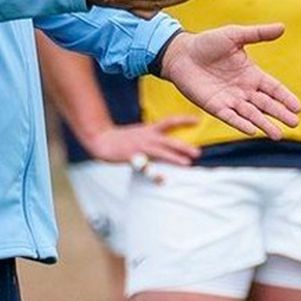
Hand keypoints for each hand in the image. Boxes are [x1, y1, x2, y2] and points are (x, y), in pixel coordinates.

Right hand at [84, 116, 199, 170]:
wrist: (102, 139)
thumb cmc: (122, 139)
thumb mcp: (140, 133)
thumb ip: (154, 136)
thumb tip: (168, 141)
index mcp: (149, 130)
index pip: (170, 122)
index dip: (184, 120)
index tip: (198, 120)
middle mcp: (147, 137)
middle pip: (169, 141)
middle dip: (184, 146)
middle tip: (198, 152)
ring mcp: (140, 147)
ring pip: (161, 152)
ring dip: (175, 157)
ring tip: (187, 163)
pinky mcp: (133, 157)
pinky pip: (146, 167)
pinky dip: (154, 174)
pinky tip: (162, 180)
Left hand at [158, 26, 300, 139]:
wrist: (181, 54)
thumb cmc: (207, 43)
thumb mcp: (235, 35)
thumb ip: (258, 34)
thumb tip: (282, 27)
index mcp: (252, 74)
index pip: (274, 89)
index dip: (286, 97)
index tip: (298, 107)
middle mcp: (244, 90)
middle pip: (266, 104)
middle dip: (280, 114)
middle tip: (295, 123)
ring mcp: (230, 100)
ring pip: (251, 115)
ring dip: (265, 124)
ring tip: (278, 135)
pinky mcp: (215, 107)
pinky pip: (230, 117)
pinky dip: (241, 124)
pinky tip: (252, 131)